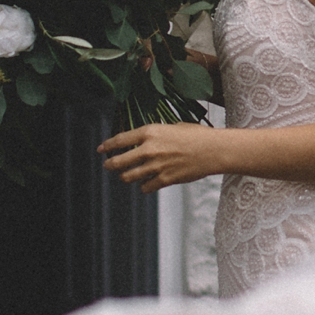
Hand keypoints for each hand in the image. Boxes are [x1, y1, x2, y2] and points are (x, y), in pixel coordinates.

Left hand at [98, 121, 220, 191]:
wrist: (213, 150)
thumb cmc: (196, 135)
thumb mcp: (173, 126)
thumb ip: (156, 134)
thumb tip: (144, 140)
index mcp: (150, 132)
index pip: (120, 140)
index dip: (107, 145)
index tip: (101, 149)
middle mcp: (149, 149)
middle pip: (119, 161)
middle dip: (111, 164)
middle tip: (108, 166)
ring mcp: (156, 166)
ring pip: (129, 177)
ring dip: (126, 177)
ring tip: (127, 176)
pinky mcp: (164, 180)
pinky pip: (145, 187)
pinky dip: (144, 186)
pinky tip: (146, 183)